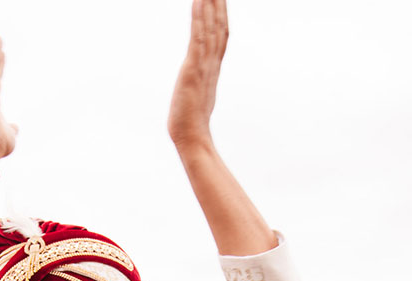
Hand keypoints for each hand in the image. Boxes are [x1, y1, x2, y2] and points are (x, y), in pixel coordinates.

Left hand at [167, 0, 228, 148]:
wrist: (191, 137)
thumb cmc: (190, 122)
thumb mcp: (196, 96)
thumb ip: (198, 84)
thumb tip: (196, 83)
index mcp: (212, 68)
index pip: (220, 36)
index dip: (222, 16)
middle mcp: (211, 63)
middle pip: (219, 27)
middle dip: (220, 5)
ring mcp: (204, 65)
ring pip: (211, 29)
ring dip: (211, 5)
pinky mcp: (193, 69)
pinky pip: (198, 38)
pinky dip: (199, 19)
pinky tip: (198, 2)